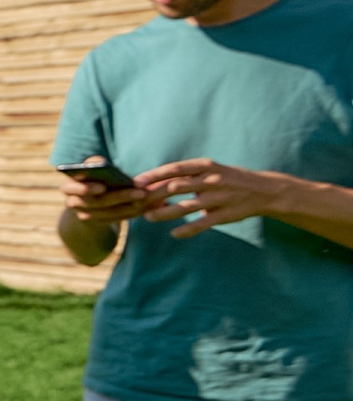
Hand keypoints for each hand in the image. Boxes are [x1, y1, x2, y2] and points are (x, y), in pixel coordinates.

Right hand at [59, 162, 155, 222]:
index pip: (71, 188)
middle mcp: (73, 203)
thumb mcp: (90, 169)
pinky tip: (147, 205)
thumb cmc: (91, 177)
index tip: (102, 187)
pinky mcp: (98, 224)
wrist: (86, 201)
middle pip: (96, 202)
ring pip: (109, 213)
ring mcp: (85, 216)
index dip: (86, 188)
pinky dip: (133, 212)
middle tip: (141, 192)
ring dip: (130, 206)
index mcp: (68, 187)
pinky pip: (117, 219)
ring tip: (147, 198)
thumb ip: (94, 164)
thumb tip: (102, 163)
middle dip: (120, 197)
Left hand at [137, 158, 301, 238]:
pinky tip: (174, 234)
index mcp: (206, 166)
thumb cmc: (229, 179)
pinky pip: (202, 224)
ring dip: (164, 213)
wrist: (265, 190)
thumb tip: (152, 182)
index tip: (136, 182)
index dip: (154, 175)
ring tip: (147, 217)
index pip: (175, 169)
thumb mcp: (210, 170)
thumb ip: (186, 175)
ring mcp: (218, 198)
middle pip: (176, 187)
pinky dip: (187, 230)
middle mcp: (211, 180)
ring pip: (186, 206)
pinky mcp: (225, 215)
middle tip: (136, 201)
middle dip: (153, 195)